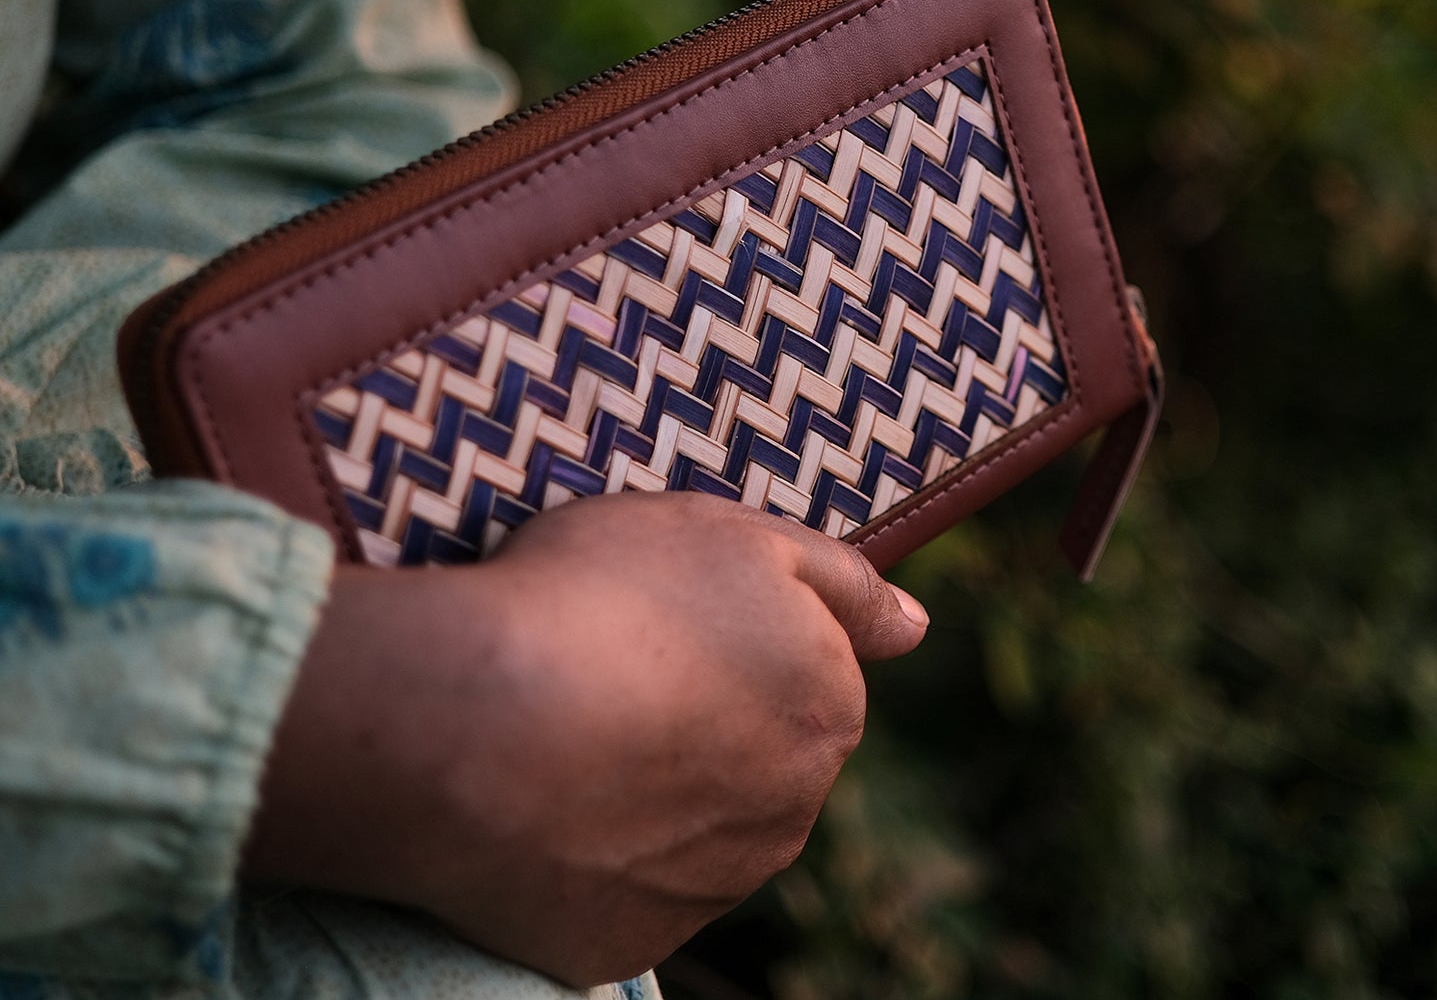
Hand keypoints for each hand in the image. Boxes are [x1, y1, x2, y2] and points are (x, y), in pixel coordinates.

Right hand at [242, 493, 927, 986]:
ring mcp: (708, 888)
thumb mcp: (733, 536)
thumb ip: (842, 580)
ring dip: (652, 789)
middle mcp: (790, 811)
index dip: (725, 635)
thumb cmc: (602, 595)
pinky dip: (593, 852)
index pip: (804, 672)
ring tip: (564, 733)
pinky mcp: (624, 945)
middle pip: (757, 756)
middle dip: (701, 718)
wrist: (473, 718)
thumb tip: (918, 627)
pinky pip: (622, 890)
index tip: (659, 618)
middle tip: (608, 670)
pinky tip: (543, 801)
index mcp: (826, 706)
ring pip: (697, 828)